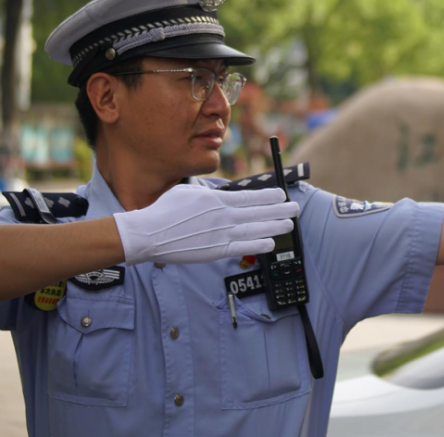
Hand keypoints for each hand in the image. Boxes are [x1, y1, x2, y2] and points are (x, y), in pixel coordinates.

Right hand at [113, 186, 298, 264]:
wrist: (149, 234)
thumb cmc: (165, 211)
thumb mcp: (188, 192)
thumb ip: (208, 195)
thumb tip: (221, 195)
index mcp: (216, 200)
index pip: (250, 197)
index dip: (268, 196)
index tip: (281, 195)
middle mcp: (223, 216)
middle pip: (258, 212)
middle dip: (279, 210)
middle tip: (295, 208)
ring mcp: (221, 234)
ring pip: (255, 229)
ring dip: (275, 227)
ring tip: (289, 224)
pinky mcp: (215, 251)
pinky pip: (242, 247)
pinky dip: (258, 245)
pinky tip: (271, 243)